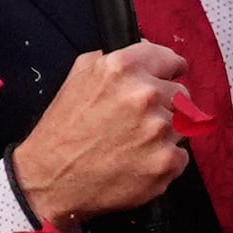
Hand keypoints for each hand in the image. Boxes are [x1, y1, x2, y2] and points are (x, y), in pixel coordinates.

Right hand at [13, 45, 189, 226]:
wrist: (50, 180)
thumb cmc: (63, 129)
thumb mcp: (79, 76)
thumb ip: (116, 57)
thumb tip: (148, 53)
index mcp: (123, 68)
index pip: (170, 60)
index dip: (169, 70)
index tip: (170, 77)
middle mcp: (144, 95)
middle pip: (181, 94)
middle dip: (164, 105)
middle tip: (137, 122)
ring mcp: (158, 130)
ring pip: (182, 125)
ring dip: (164, 134)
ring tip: (132, 144)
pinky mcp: (167, 161)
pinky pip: (181, 155)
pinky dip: (164, 161)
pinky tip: (137, 163)